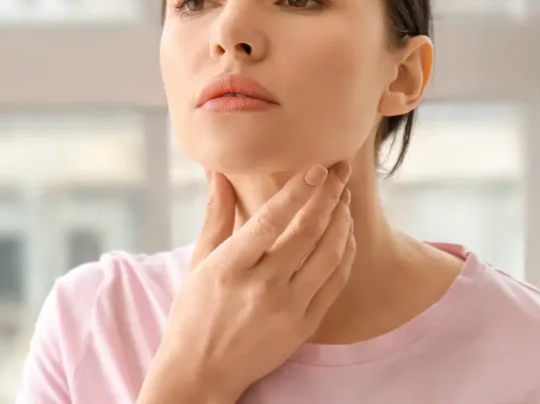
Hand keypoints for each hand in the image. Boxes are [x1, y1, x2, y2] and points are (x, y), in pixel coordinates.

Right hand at [142, 162, 354, 402]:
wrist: (201, 372)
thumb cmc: (194, 313)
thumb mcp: (198, 261)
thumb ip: (215, 215)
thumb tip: (219, 172)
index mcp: (230, 266)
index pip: (272, 219)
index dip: (299, 191)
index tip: (318, 168)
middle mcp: (261, 287)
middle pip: (308, 232)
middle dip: (330, 197)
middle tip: (340, 173)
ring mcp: (287, 309)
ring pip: (329, 255)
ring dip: (342, 222)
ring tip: (343, 200)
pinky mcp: (304, 326)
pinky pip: (335, 282)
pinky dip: (345, 254)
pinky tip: (344, 235)